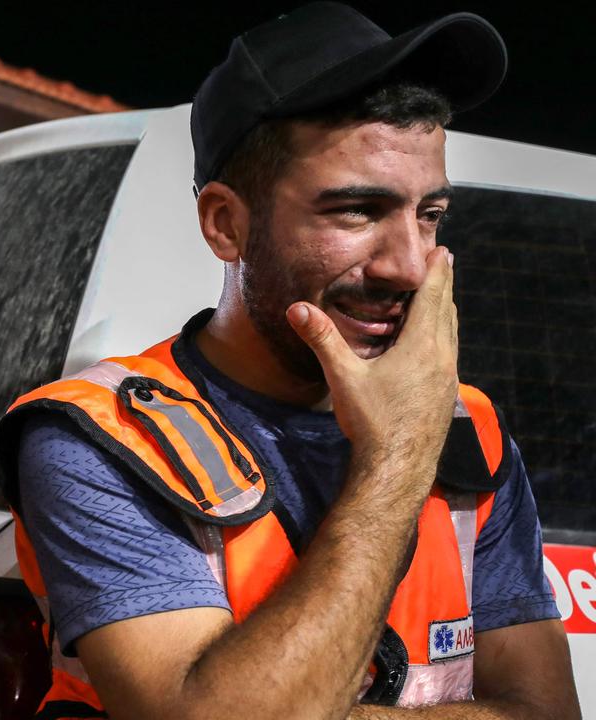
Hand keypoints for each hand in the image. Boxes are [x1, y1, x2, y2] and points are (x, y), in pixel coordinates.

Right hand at [286, 247, 458, 459]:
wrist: (398, 468)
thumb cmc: (372, 422)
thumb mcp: (343, 377)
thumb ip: (323, 339)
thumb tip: (297, 308)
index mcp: (420, 346)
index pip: (432, 297)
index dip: (436, 271)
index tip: (441, 250)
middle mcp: (441, 357)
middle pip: (447, 310)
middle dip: (443, 284)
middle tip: (442, 262)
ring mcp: (447, 377)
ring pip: (451, 332)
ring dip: (446, 309)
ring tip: (441, 296)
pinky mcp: (445, 394)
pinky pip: (449, 352)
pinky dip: (444, 334)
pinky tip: (434, 344)